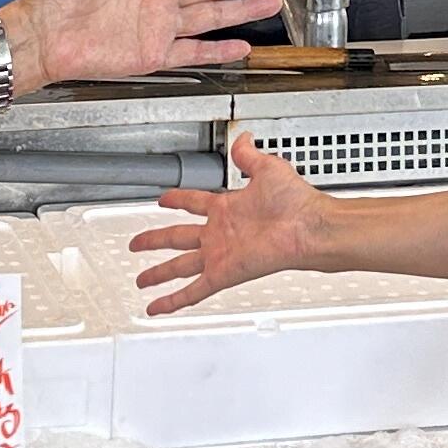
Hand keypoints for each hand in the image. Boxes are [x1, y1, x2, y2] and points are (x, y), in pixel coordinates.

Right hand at [131, 130, 324, 311]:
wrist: (309, 228)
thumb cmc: (296, 201)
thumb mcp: (268, 168)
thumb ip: (249, 155)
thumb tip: (245, 139)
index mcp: (227, 208)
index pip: (194, 203)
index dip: (177, 200)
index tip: (164, 200)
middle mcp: (220, 233)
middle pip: (177, 238)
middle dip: (155, 241)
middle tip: (138, 244)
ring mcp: (219, 255)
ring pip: (179, 266)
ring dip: (158, 274)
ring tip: (141, 280)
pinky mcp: (223, 274)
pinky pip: (192, 290)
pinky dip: (173, 301)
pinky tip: (158, 308)